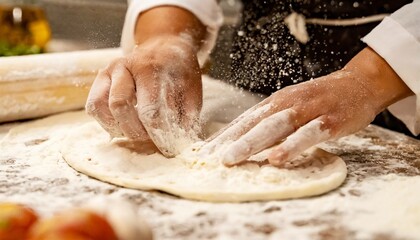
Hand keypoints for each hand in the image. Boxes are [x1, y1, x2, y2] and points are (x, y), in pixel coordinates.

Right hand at [85, 36, 201, 155]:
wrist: (165, 46)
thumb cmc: (179, 72)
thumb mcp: (191, 89)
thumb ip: (187, 115)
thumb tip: (180, 143)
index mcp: (152, 67)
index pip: (150, 109)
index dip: (158, 134)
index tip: (167, 148)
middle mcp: (126, 66)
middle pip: (120, 106)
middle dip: (135, 132)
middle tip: (151, 141)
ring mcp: (110, 70)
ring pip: (101, 106)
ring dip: (118, 128)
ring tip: (136, 133)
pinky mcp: (101, 78)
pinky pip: (94, 105)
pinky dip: (106, 122)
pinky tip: (123, 126)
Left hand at [201, 47, 411, 166]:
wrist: (358, 84)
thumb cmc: (319, 100)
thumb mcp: (291, 108)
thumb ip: (271, 125)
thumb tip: (245, 144)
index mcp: (275, 102)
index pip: (244, 120)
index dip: (224, 136)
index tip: (204, 152)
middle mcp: (287, 104)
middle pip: (254, 124)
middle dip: (230, 141)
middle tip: (208, 159)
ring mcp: (308, 111)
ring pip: (275, 127)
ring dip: (251, 143)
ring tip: (232, 158)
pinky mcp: (329, 121)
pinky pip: (308, 135)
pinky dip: (291, 146)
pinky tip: (276, 158)